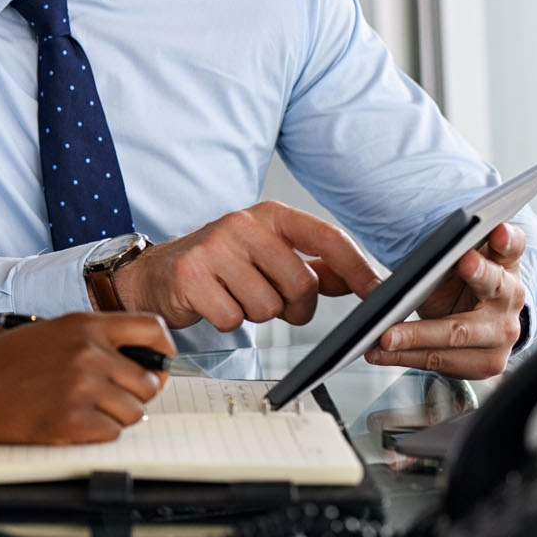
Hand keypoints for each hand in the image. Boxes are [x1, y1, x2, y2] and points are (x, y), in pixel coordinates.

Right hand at [0, 312, 174, 444]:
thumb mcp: (46, 332)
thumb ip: (92, 339)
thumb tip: (141, 361)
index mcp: (83, 324)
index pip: (152, 329)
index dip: (162, 350)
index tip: (157, 363)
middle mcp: (89, 353)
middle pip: (149, 381)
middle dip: (135, 393)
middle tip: (110, 396)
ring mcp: (83, 388)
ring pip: (134, 412)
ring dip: (116, 416)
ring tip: (84, 409)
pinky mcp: (73, 421)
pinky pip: (112, 434)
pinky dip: (96, 434)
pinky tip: (70, 422)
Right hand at [112, 202, 380, 331]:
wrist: (157, 273)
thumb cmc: (219, 265)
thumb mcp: (268, 256)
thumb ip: (314, 267)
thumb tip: (360, 279)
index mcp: (269, 215)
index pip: (327, 237)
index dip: (358, 268)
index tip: (379, 292)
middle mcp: (241, 224)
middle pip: (301, 283)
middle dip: (294, 306)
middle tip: (273, 301)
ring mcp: (213, 248)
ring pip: (268, 307)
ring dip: (257, 314)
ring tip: (236, 298)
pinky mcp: (190, 276)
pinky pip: (234, 319)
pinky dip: (228, 320)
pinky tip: (214, 303)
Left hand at [364, 222, 527, 378]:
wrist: (478, 325)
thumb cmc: (461, 285)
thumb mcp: (456, 262)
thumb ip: (442, 248)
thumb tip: (398, 246)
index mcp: (504, 264)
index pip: (510, 246)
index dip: (506, 238)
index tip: (497, 230)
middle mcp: (511, 298)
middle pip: (492, 288)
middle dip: (475, 276)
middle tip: (457, 265)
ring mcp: (503, 334)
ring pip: (457, 333)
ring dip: (416, 337)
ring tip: (384, 336)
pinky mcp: (487, 363)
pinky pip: (442, 361)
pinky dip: (406, 357)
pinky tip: (380, 353)